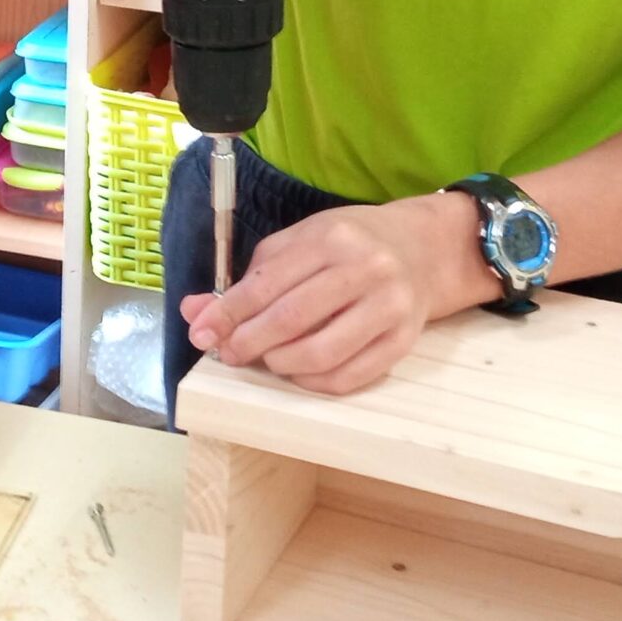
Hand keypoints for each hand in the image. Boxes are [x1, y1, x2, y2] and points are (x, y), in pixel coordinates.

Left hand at [179, 194, 491, 395]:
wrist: (425, 249)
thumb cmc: (351, 245)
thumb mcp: (300, 243)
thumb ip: (250, 278)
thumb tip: (196, 314)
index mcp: (331, 238)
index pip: (268, 283)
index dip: (228, 314)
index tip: (201, 334)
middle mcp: (364, 269)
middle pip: (291, 319)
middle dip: (249, 342)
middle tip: (229, 353)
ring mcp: (388, 307)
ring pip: (321, 353)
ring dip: (281, 364)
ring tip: (268, 359)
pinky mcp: (403, 341)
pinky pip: (350, 376)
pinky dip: (314, 382)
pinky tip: (300, 372)